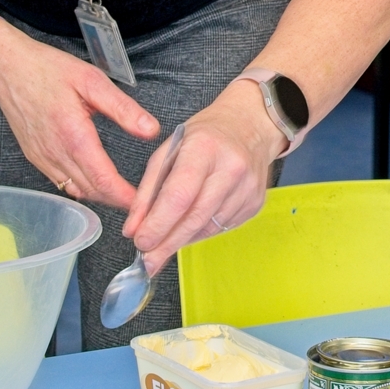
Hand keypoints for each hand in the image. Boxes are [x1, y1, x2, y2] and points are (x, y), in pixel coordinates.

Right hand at [0, 18, 160, 204]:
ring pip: (75, 190)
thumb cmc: (48, 69)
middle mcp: (55, 153)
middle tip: (140, 199)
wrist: (8, 68)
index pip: (102, 180)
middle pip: (91, 191)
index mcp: (73, 136)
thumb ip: (123, 109)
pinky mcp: (35, 157)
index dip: (124, 196)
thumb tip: (151, 130)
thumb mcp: (92, 81)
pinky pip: (61, 182)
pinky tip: (94, 180)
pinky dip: (81, 187)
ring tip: (122, 192)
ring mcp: (42, 158)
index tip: (143, 202)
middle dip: (117, 199)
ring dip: (100, 195)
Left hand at [123, 85, 279, 271]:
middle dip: (167, 243)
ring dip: (182, 240)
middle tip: (148, 261)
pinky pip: (222, 227)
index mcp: (204, 148)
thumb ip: (148, 191)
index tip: (141, 241)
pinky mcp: (255, 203)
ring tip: (163, 247)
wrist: (250, 127)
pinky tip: (189, 229)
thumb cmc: (205, 137)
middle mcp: (231, 168)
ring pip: (208, 227)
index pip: (179, 195)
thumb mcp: (169, 151)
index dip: (158, 223)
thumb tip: (133, 229)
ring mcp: (247, 188)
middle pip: (195, 217)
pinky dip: (200, 233)